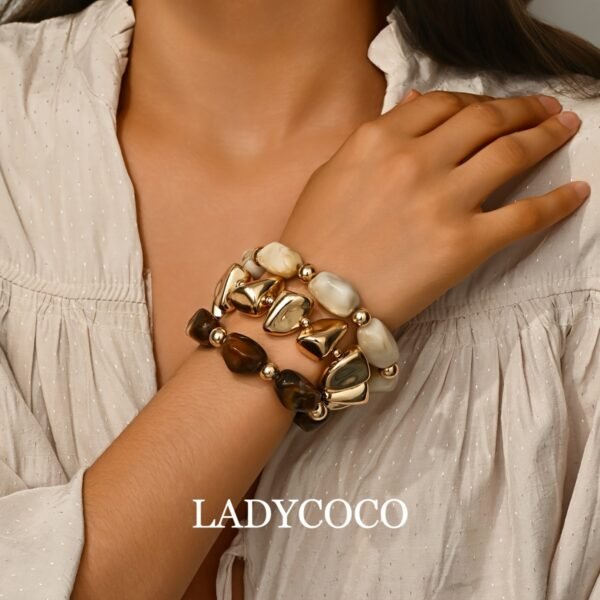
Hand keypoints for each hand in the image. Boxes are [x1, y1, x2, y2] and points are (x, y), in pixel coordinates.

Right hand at [280, 90, 589, 329]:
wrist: (313, 300)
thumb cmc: (314, 241)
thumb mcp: (331, 174)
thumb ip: (374, 138)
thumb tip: (415, 108)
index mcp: (378, 140)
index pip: (442, 103)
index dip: (474, 100)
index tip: (489, 107)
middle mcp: (414, 161)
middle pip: (484, 119)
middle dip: (521, 108)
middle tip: (543, 109)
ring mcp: (442, 201)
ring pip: (512, 154)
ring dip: (547, 136)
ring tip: (564, 130)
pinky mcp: (464, 244)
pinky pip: (526, 214)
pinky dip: (559, 201)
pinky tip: (577, 191)